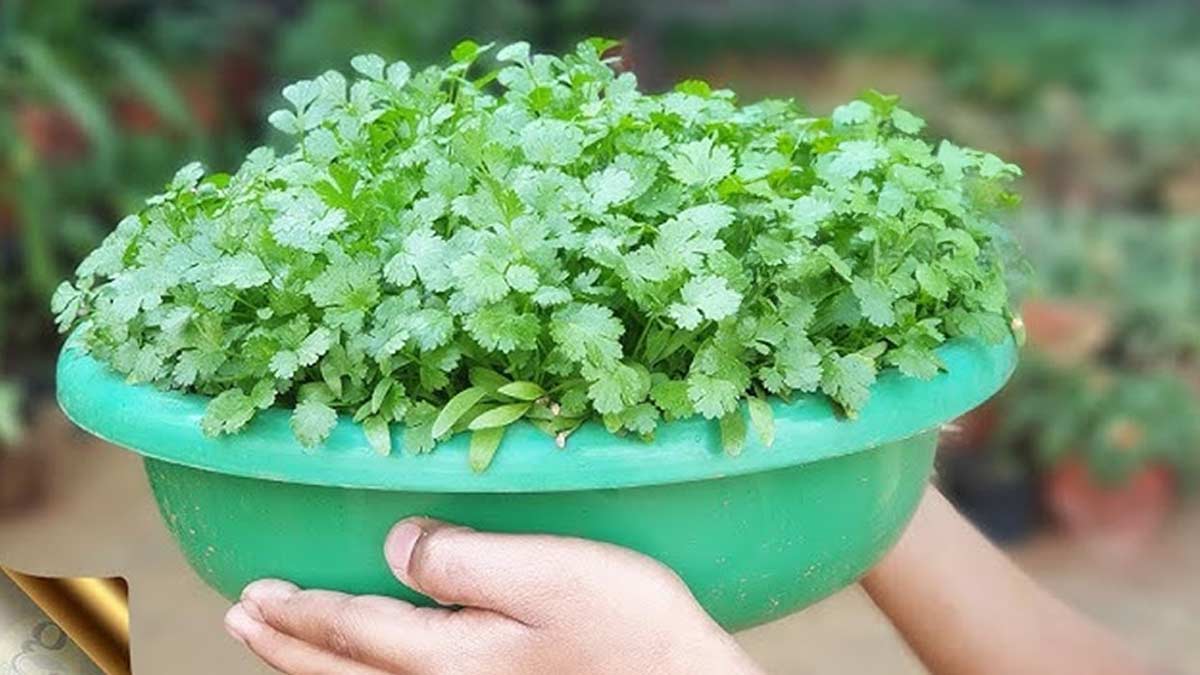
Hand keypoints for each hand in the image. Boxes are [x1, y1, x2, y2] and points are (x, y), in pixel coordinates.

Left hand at [224, 518, 760, 673]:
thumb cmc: (628, 632)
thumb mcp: (549, 575)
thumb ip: (461, 559)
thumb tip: (394, 544)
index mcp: (447, 657)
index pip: (351, 629)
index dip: (298, 612)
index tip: (252, 596)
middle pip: (343, 672)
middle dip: (287, 644)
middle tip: (240, 621)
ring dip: (313, 668)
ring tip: (282, 646)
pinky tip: (368, 671)